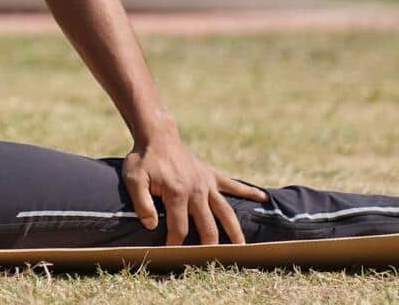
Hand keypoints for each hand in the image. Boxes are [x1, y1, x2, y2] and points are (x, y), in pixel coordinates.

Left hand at [123, 129, 266, 245]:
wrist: (158, 135)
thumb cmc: (144, 159)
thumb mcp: (134, 179)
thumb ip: (142, 203)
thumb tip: (152, 226)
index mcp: (178, 194)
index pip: (180, 227)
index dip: (176, 244)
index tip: (173, 256)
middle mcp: (197, 191)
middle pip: (208, 226)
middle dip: (210, 246)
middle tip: (213, 263)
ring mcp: (207, 183)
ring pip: (226, 211)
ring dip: (234, 230)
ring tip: (242, 248)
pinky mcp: (212, 175)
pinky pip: (234, 185)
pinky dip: (249, 192)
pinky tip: (264, 199)